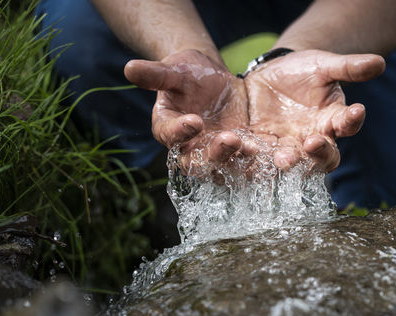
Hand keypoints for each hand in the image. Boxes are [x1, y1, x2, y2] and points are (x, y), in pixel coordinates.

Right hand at [124, 50, 248, 171]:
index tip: (194, 120)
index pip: (170, 135)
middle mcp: (188, 148)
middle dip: (214, 154)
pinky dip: (254, 162)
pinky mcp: (235, 154)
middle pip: (197, 163)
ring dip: (237, 161)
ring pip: (222, 167)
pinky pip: (243, 164)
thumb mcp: (174, 70)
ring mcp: (212, 153)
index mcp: (167, 128)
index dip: (180, 131)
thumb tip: (129, 68)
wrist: (212, 79)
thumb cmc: (187, 74)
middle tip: (230, 139)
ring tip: (251, 148)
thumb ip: (155, 74)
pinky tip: (267, 154)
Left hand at [244, 50, 384, 171]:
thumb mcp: (324, 65)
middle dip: (318, 153)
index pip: (348, 125)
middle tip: (312, 143)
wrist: (271, 74)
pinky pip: (259, 157)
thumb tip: (380, 62)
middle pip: (322, 157)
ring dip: (287, 162)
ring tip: (282, 158)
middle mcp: (313, 140)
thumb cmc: (304, 70)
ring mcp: (287, 147)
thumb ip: (348, 67)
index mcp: (333, 121)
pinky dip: (255, 158)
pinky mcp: (261, 147)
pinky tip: (250, 151)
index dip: (352, 120)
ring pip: (291, 163)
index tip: (355, 111)